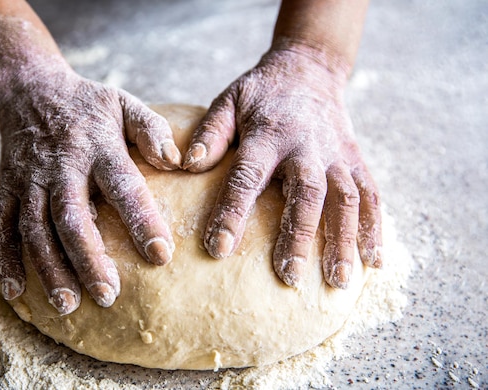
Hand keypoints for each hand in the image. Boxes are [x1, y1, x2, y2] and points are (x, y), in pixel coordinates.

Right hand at [0, 60, 180, 313]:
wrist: (30, 88)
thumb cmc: (87, 104)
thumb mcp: (124, 103)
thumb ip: (151, 130)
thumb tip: (178, 162)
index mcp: (98, 146)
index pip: (123, 186)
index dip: (141, 220)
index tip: (161, 255)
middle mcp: (61, 166)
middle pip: (71, 217)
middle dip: (88, 259)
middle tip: (108, 296)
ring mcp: (29, 179)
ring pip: (35, 228)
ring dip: (50, 268)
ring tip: (68, 305)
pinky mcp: (6, 187)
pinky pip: (1, 226)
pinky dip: (5, 259)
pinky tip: (16, 292)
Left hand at [183, 44, 381, 287]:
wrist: (310, 70)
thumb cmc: (261, 93)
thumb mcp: (229, 101)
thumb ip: (211, 133)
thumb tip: (187, 165)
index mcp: (267, 135)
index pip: (247, 177)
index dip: (232, 212)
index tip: (220, 248)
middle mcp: (306, 147)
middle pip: (306, 193)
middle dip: (300, 236)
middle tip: (290, 277)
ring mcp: (336, 155)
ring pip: (345, 199)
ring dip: (344, 240)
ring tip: (338, 281)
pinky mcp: (355, 160)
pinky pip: (371, 195)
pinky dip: (375, 227)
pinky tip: (375, 260)